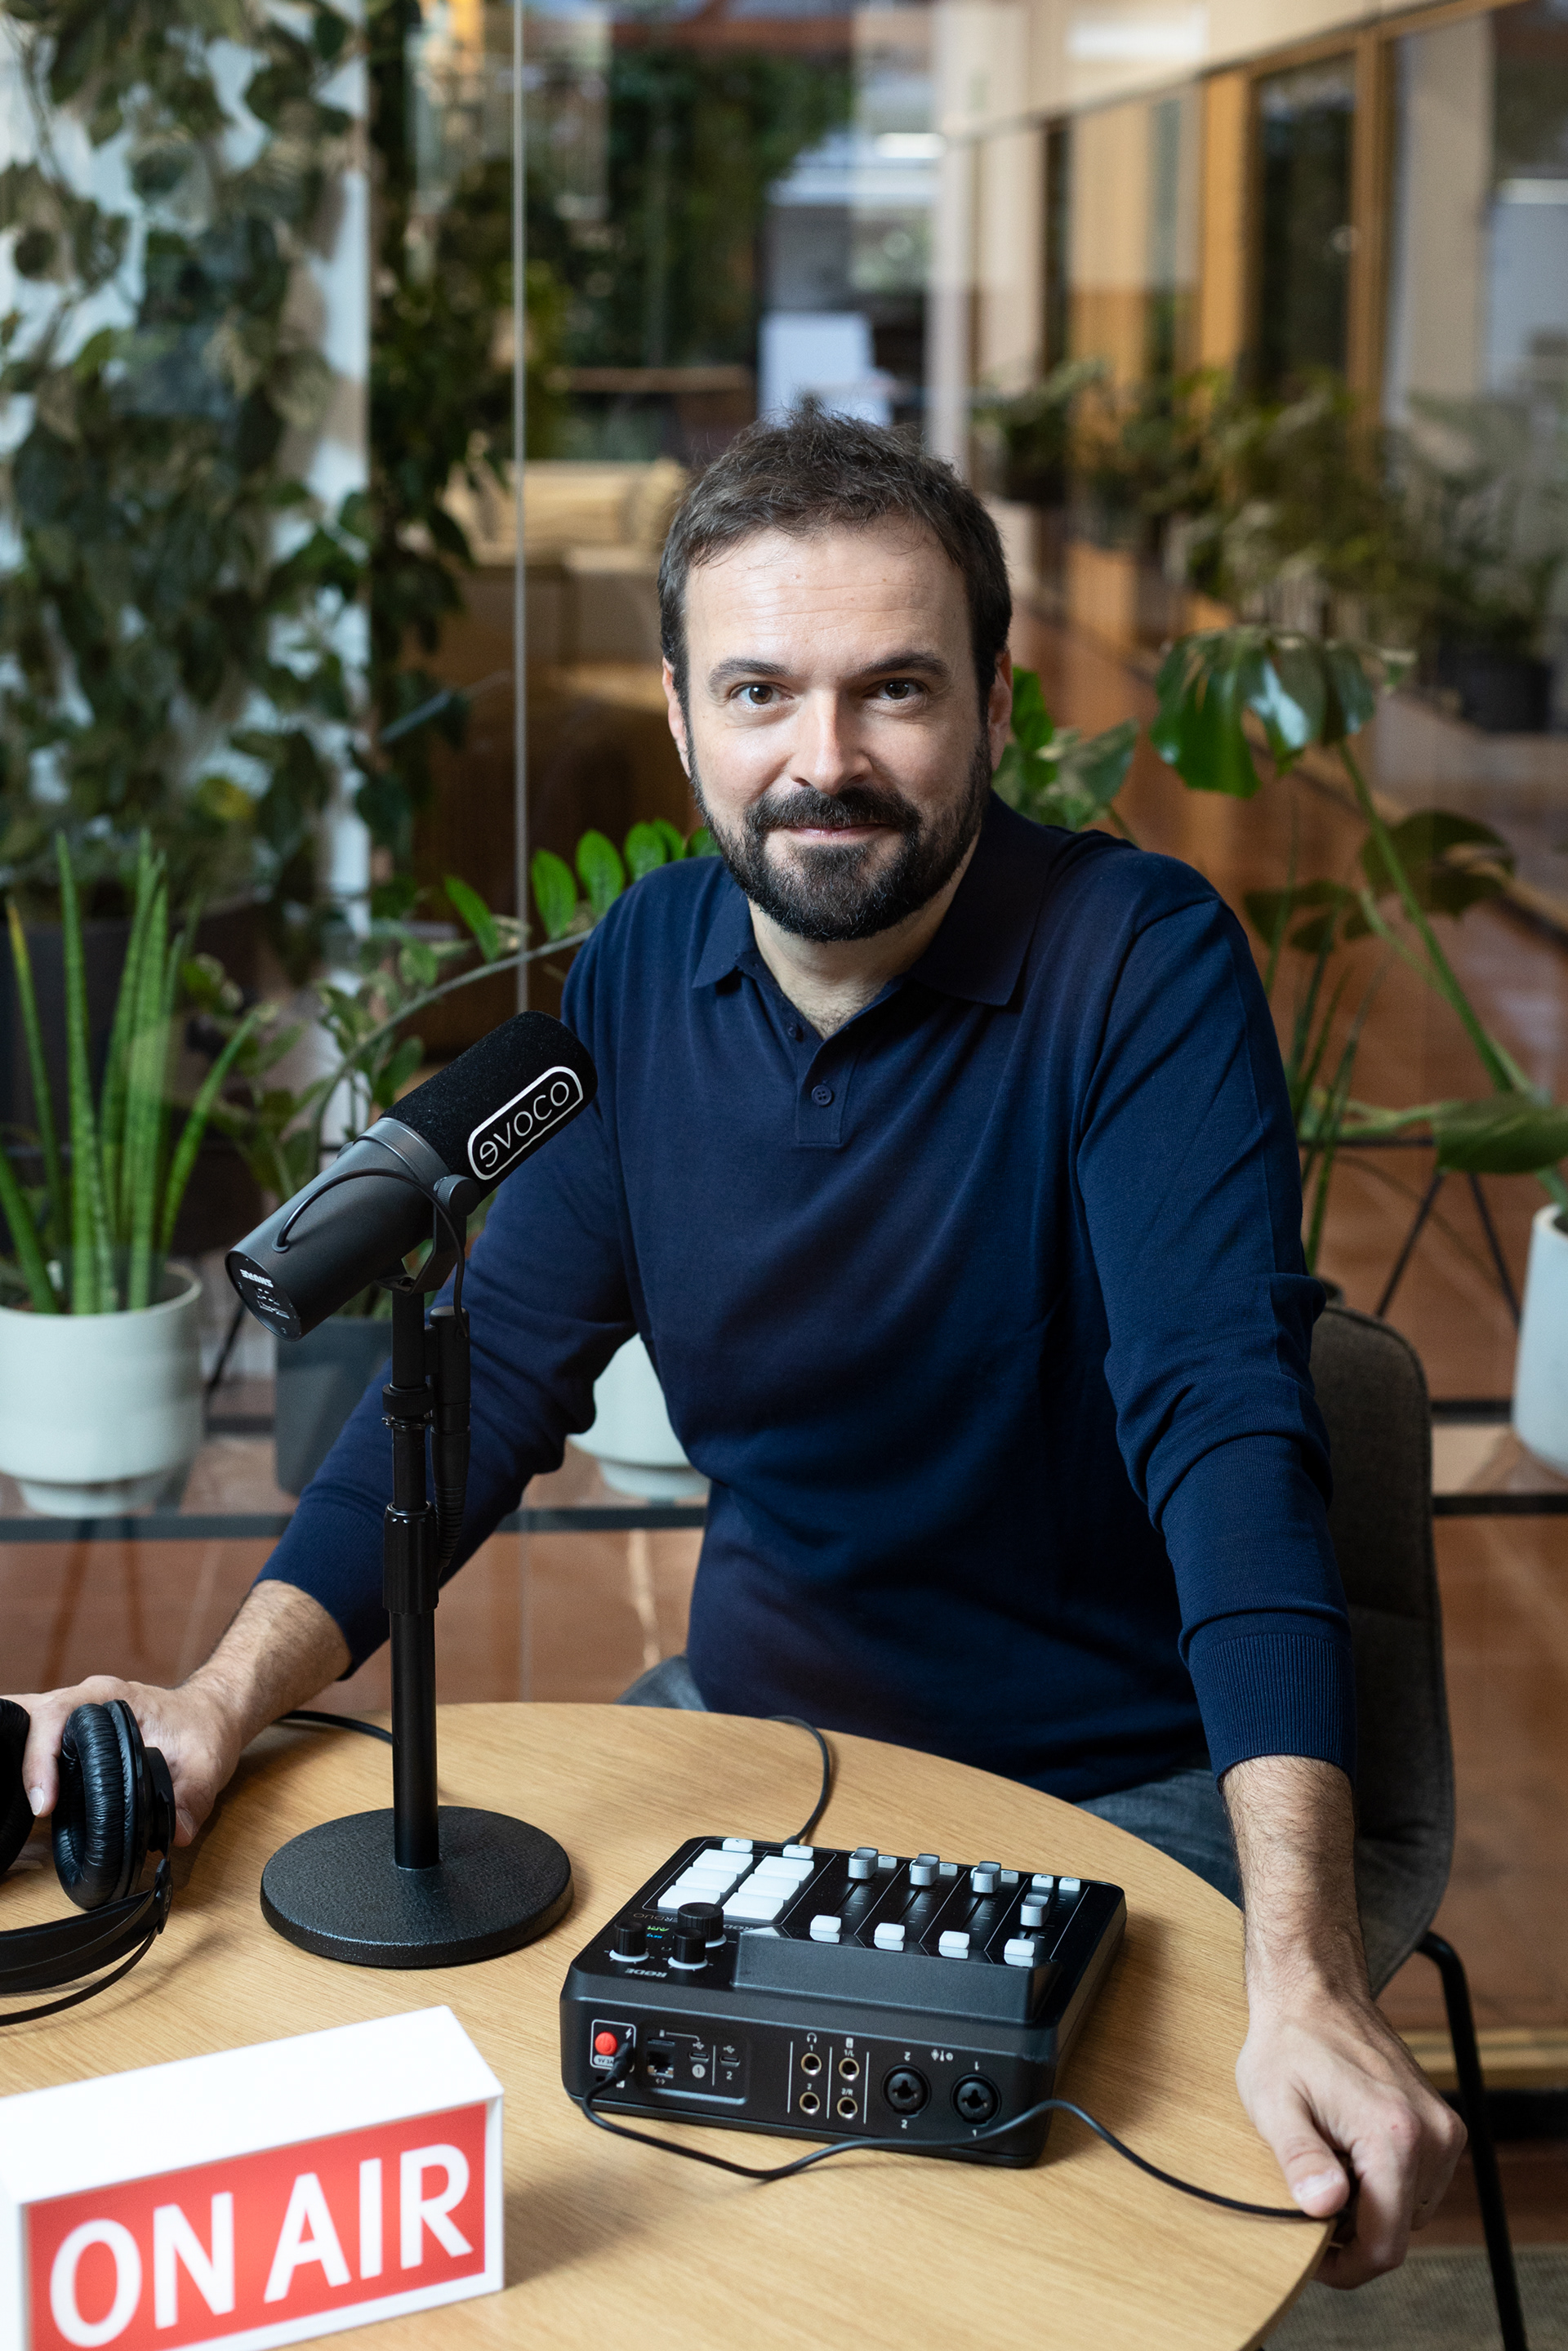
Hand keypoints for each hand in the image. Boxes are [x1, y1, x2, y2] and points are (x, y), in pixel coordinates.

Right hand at [4, 1675, 243, 1847]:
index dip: (41, 1757)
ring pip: (28, 1725)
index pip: (57, 1714)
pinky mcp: (73, 1734)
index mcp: (112, 1697)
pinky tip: (21, 1792)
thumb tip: (175, 1833)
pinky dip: (24, 1761)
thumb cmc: (204, 1728)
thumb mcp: (208, 1762)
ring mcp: (76, 1714)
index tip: (46, 1803)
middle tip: (24, 1806)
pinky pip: (37, 1740)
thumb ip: (194, 1797)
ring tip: (8, 1800)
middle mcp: (87, 1700)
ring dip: (15, 1757)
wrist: (210, 1713)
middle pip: (32, 1716)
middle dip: (16, 1755)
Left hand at [1237, 1984, 1465, 2285]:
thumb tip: (1324, 2207)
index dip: (1346, 2267)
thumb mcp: (1273, 2104)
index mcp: (1394, 2136)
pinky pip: (1419, 2181)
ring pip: (1410, 2208)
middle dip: (1354, 2227)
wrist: (1315, 1990)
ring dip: (1370, 2202)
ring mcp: (1445, 2129)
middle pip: (1399, 2230)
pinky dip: (1386, 2179)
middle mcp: (1434, 2136)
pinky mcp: (1444, 2124)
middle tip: (1310, 2188)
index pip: (1385, 2245)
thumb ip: (1300, 2159)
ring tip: (1329, 2156)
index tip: (1312, 2257)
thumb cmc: (1288, 2044)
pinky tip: (1350, 2144)